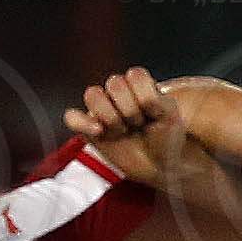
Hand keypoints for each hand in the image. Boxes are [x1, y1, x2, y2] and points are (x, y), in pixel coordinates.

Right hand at [62, 66, 186, 184]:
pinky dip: (81, 122)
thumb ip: (155, 100)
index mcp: (138, 85)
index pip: (134, 75)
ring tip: (124, 131)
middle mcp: (118, 94)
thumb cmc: (165, 138)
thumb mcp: (170, 116)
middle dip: (130, 109)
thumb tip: (134, 100)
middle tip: (139, 125)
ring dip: (112, 117)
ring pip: (93, 94)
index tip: (155, 115)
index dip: (145, 97)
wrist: (158, 165)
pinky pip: (71, 117)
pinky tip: (99, 131)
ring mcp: (101, 110)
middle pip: (114, 83)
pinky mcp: (88, 128)